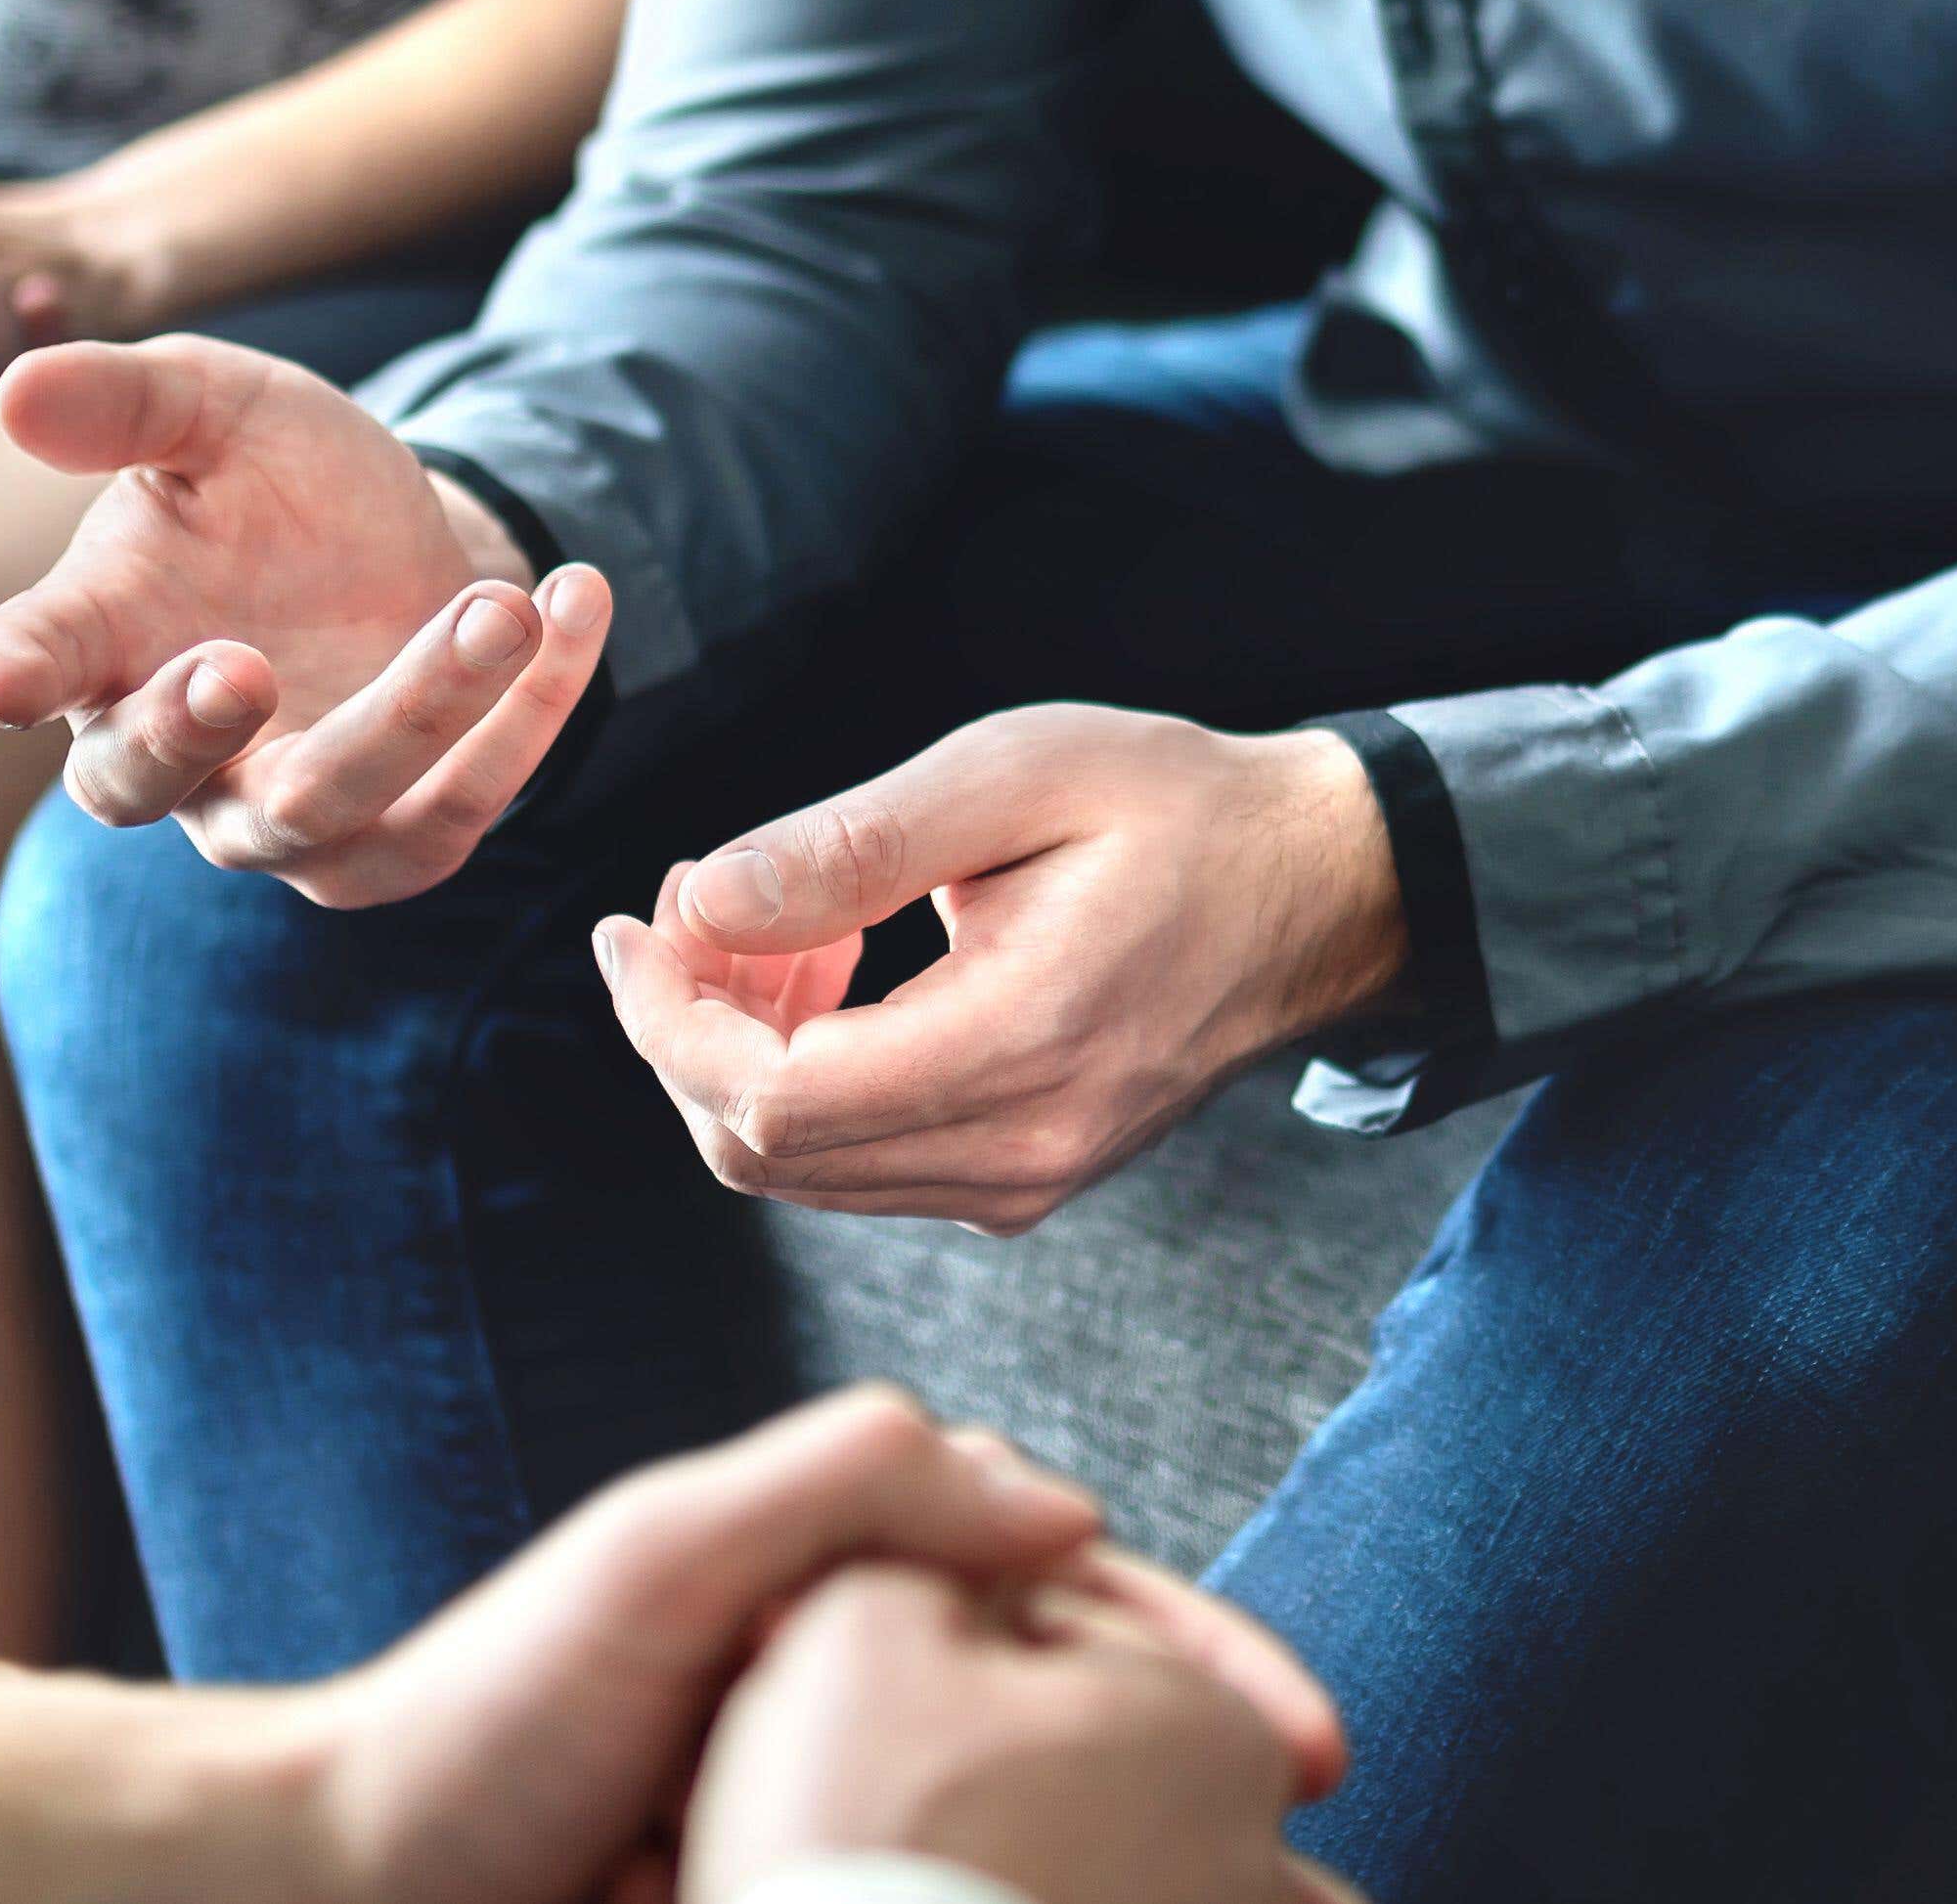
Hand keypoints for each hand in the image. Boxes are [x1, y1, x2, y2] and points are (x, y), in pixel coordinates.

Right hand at [0, 336, 608, 904]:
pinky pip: (460, 809)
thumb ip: (128, 402)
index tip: (8, 677)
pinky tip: (576, 601)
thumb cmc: (274, 477)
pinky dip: (529, 714)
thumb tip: (17, 391)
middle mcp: (174, 757)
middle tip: (244, 664)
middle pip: (148, 783)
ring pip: (325, 808)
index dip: (17, 672)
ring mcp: (283, 817)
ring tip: (497, 606)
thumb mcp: (215, 408)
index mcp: (96, 643)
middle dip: (192, 731)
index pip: (31, 665)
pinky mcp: (398, 840)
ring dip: (418, 712)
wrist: (398, 537)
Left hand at [314, 1386, 1340, 1903]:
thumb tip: (1065, 1506)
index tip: (1305, 1744)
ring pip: (1041, 1810)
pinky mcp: (811, 1883)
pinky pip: (960, 1889)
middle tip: (1321, 1858)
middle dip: (1216, 1774)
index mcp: (846, 1564)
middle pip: (1085, 1707)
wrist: (358, 1887)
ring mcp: (839, 1787)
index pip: (1074, 1584)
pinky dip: (1042, 1903)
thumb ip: (854, 1488)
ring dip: (1146, 1859)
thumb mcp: (670, 1556)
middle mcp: (860, 1666)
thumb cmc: (492, 1715)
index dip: (1203, 1658)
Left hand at [593, 707, 1405, 1233]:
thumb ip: (852, 842)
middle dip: (686, 1030)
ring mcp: (1025, 1180)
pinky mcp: (1022, 1179)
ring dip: (741, 1050)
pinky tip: (831, 969)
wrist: (1319, 890)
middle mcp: (1021, 1148)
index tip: (636, 922)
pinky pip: (859, 1162)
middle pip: (764, 1149)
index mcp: (1023, 1044)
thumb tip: (703, 899)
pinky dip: (803, 1075)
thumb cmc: (1177, 808)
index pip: (773, 1098)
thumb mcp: (1016, 774)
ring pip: (801, 1167)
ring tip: (772, 920)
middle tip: (684, 905)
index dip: (667, 1021)